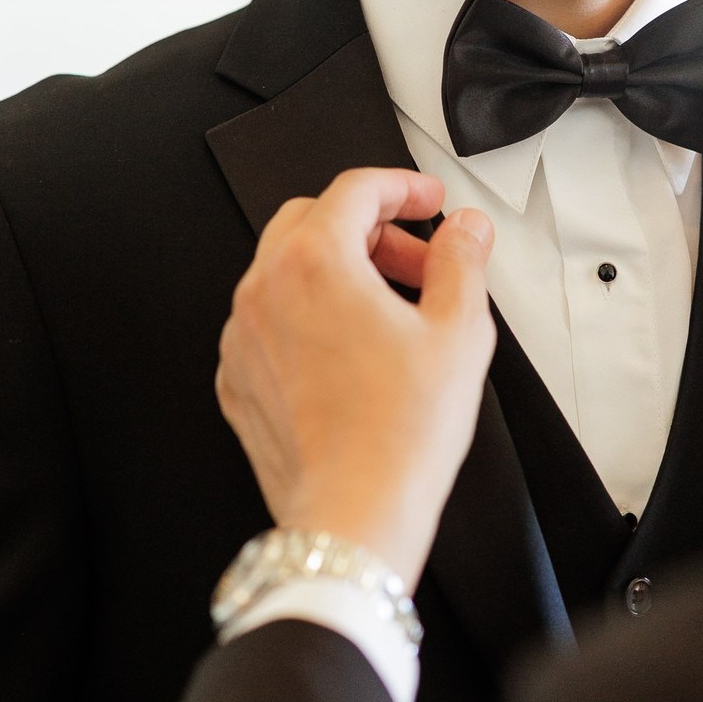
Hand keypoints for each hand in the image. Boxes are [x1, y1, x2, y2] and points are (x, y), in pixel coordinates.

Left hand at [215, 168, 496, 586]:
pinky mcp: (237, 379)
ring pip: (286, 270)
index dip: (402, 187)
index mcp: (315, 263)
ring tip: (392, 310)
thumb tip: (464, 231)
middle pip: (313, 221)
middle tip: (418, 260)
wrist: (354, 515)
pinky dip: (309, 315)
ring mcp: (242, 337)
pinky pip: (269, 321)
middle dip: (371, 229)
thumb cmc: (399, 434)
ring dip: (339, 270)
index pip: (355, 190)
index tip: (428, 200)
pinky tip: (355, 349)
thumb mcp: (457, 331)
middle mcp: (265, 290)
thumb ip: (462, 261)